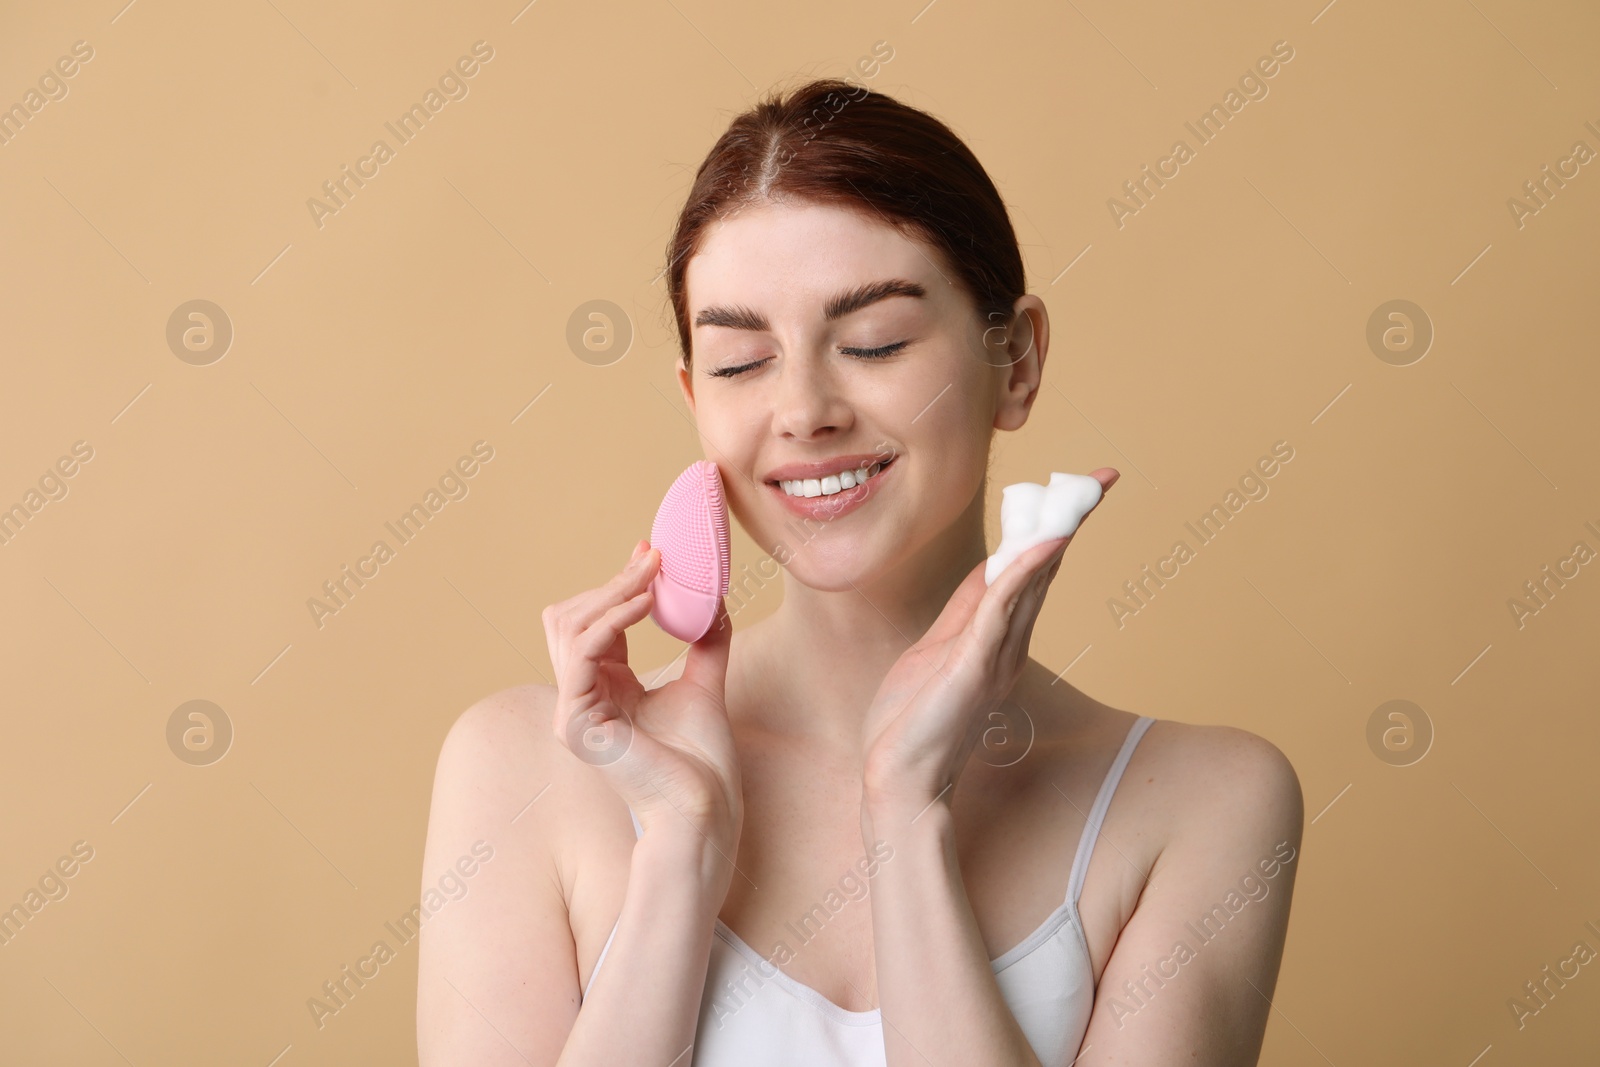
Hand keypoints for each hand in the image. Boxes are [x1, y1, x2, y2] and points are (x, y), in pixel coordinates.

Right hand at [541, 539, 741, 845]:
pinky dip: (609, 620)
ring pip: (568, 627)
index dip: (618, 584)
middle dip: (612, 582)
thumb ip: (704, 643)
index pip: (595, 622)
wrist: (704, 809)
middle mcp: (581, 696)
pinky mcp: (576, 722)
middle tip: (654, 558)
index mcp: (605, 688)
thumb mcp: (704, 685)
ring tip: (652, 577)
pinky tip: (644, 604)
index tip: (651, 553)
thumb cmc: (702, 763)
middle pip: (571, 617)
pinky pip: (580, 654)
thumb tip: (713, 599)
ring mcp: (571, 711)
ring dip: (611, 593)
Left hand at [859, 469, 1119, 809]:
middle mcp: (1008, 644)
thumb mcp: (938, 651)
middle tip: (1101, 477)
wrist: (898, 781)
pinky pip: (1002, 610)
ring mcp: (995, 656)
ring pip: (1031, 581)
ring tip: (1081, 493)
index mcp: (999, 639)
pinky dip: (1024, 572)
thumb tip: (990, 568)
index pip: (1029, 570)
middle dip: (1070, 519)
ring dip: (1055, 534)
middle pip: (1043, 569)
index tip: (1078, 489)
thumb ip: (967, 612)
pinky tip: (1045, 542)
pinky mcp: (974, 666)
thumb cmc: (912, 724)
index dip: (1052, 525)